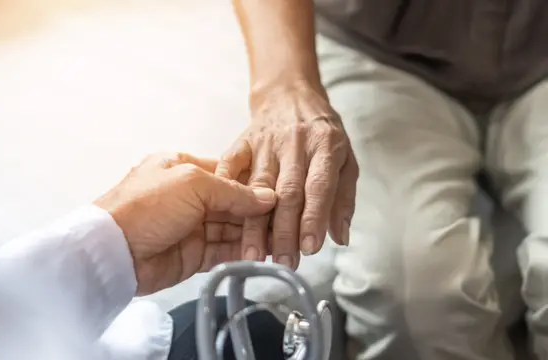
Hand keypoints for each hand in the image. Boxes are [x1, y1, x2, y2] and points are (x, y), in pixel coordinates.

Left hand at [94, 153, 276, 294]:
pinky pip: (224, 251)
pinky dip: (242, 252)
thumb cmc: (145, 206)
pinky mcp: (193, 254)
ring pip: (231, 228)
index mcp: (184, 168)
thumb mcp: (192, 184)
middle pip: (233, 203)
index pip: (229, 174)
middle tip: (286, 220)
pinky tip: (262, 253)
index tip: (280, 193)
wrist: (113, 252)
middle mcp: (189, 196)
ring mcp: (191, 226)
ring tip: (281, 239)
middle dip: (258, 212)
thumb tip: (266, 197)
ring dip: (254, 234)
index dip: (255, 184)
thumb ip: (233, 190)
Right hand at [216, 82, 357, 268]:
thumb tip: (340, 238)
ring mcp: (265, 142)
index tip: (310, 248)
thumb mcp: (346, 159)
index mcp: (324, 146)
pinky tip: (221, 216)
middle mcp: (294, 143)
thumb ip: (344, 199)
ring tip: (252, 253)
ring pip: (258, 186)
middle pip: (287, 192)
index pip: (319, 186)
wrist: (289, 94)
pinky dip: (225, 189)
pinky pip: (230, 165)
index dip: (314, 218)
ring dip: (254, 223)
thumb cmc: (321, 132)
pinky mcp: (242, 141)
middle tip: (283, 263)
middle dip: (284, 231)